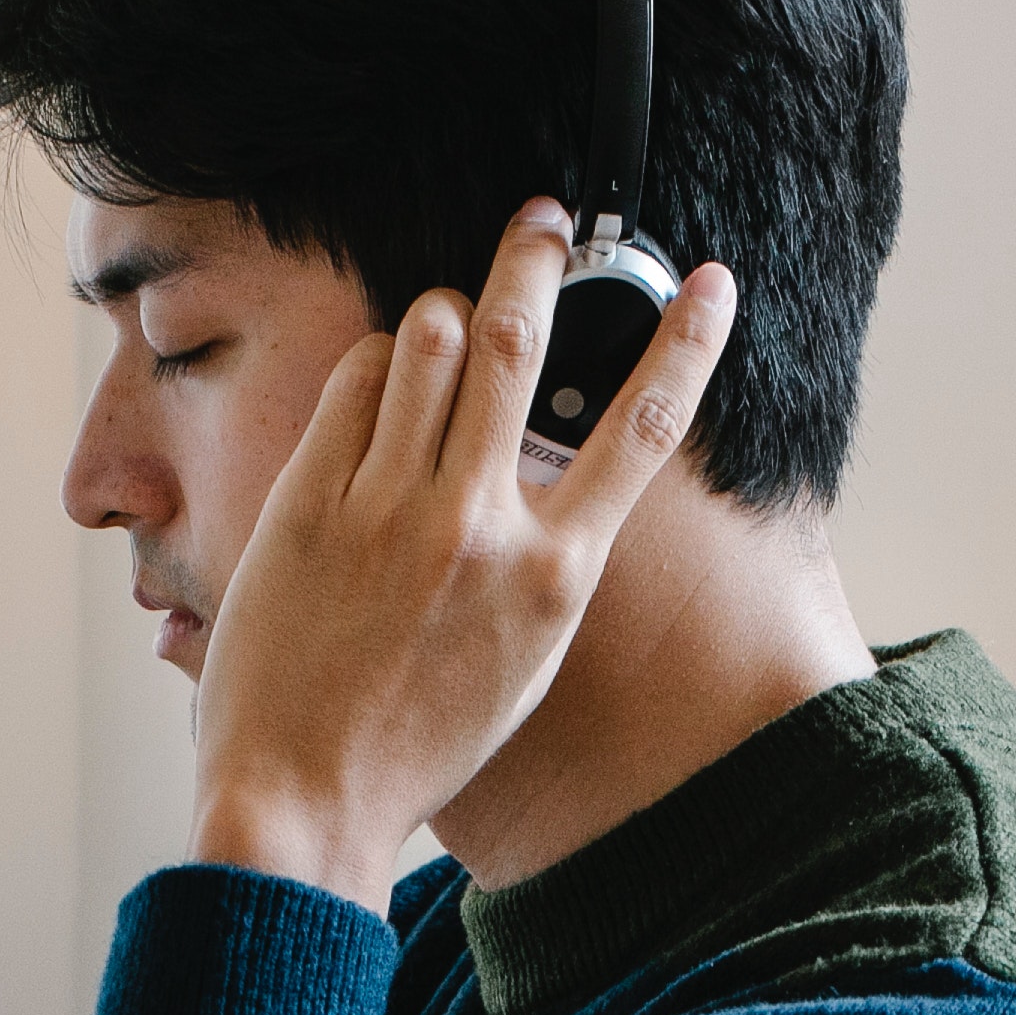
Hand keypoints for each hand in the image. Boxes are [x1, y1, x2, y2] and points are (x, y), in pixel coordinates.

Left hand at [185, 201, 738, 904]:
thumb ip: (544, 559)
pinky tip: (378, 388)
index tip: (709, 282)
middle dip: (537, 254)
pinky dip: (375, 366)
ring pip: (429, 335)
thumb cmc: (418, 743)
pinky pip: (355, 380)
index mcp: (553, 575)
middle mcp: (479, 526)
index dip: (688, 343)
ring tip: (442, 322)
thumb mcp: (522, 661)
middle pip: (518, 338)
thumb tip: (548, 469)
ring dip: (441, 309)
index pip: (644, 430)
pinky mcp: (312, 500)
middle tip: (541, 219)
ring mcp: (391, 507)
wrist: (306, 795)